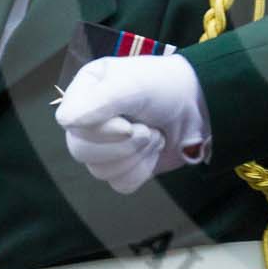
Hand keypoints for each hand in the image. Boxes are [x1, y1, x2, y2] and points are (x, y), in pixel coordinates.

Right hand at [56, 53, 211, 193]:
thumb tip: (65, 121)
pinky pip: (120, 184)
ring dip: (136, 155)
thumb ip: (101, 101)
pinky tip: (154, 150)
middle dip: (122, 145)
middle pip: (81, 151)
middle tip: (147, 130)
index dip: (99, 130)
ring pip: (100, 171)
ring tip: (154, 134)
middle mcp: (88, 120)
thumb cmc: (165, 86)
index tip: (127, 124)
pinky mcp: (123, 167)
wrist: (201, 107)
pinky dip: (142, 170)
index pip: (69, 122)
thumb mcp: (133, 84)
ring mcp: (104, 146)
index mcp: (85, 92)